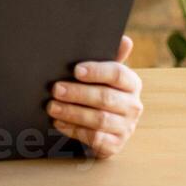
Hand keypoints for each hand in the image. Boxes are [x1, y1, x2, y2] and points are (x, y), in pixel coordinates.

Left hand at [47, 34, 143, 158]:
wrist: (105, 125)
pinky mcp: (115, 145)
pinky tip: (59, 123)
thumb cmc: (101, 89)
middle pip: (105, 98)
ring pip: (99, 120)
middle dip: (78, 93)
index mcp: (131, 83)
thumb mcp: (104, 73)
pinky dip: (75, 130)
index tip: (76, 70)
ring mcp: (126, 127)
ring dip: (73, 113)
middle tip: (55, 89)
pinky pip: (95, 139)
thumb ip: (111, 57)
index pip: (118, 74)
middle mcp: (133, 106)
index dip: (97, 71)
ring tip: (52, 107)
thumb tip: (125, 40)